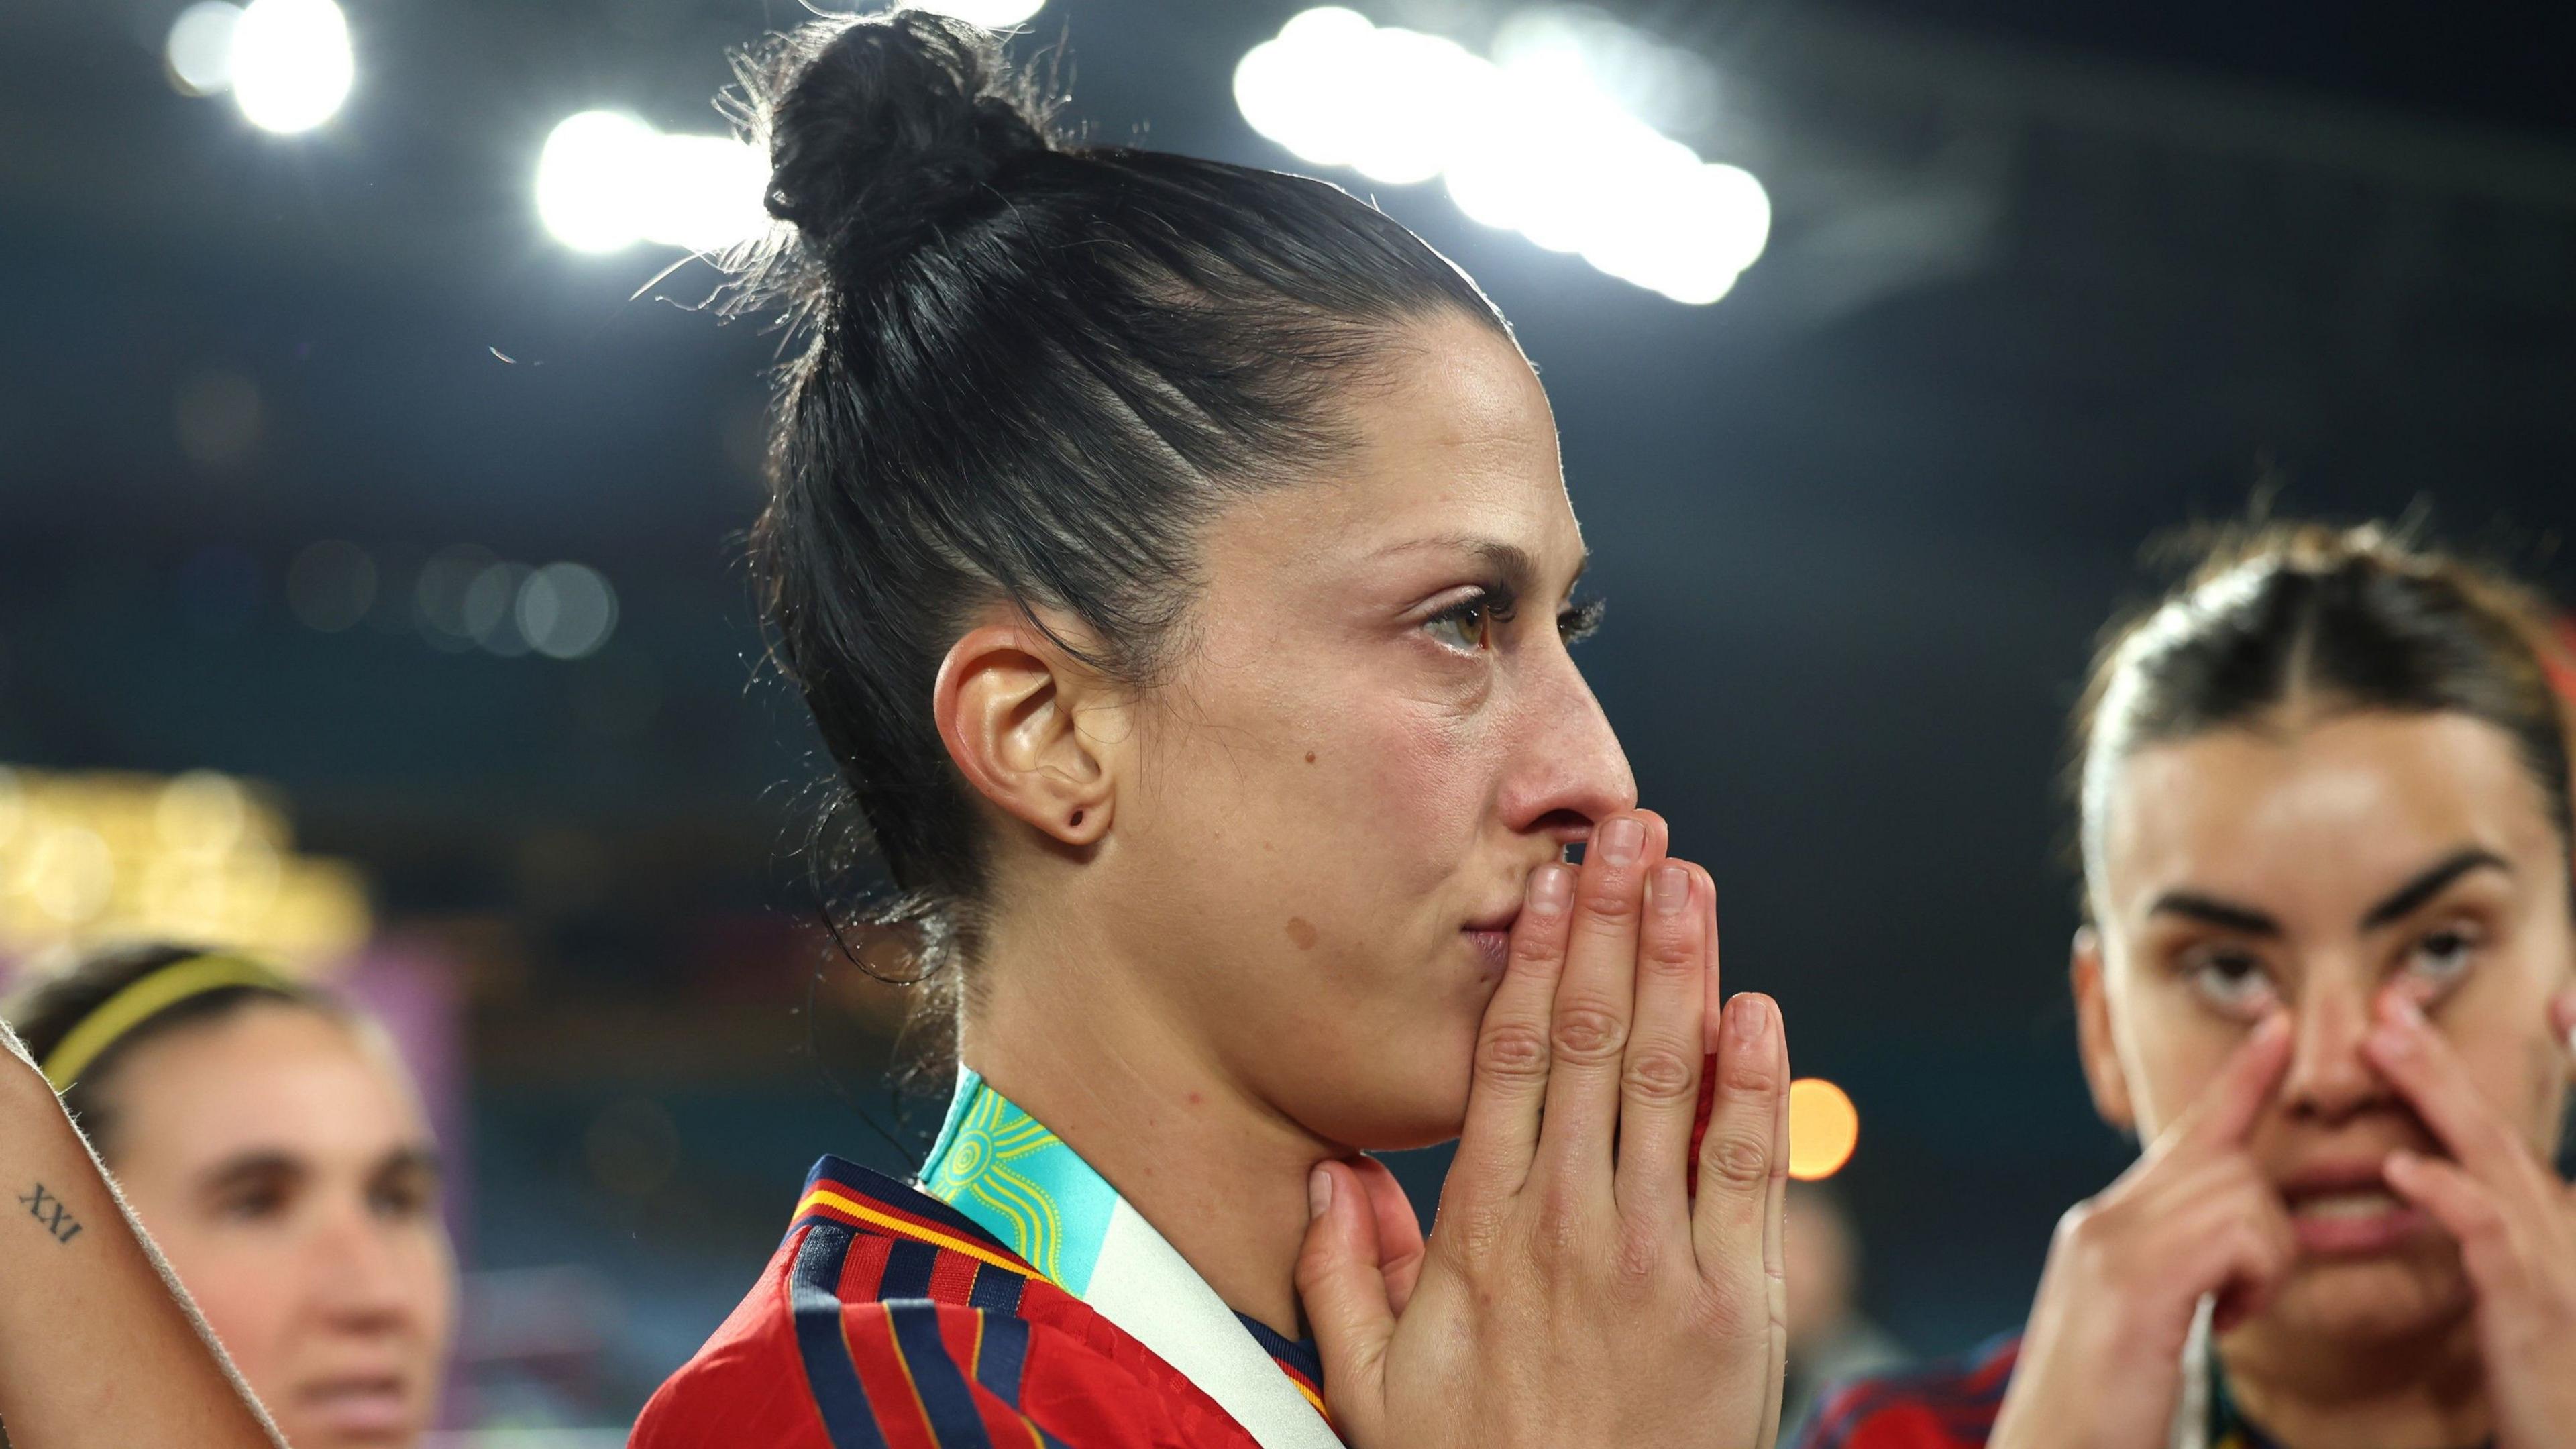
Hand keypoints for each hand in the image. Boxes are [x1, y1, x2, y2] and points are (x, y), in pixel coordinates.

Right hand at [1296, 810, 1790, 1447]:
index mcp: (1483, 1234)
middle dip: (1614, 926)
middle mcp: (1571, 1226)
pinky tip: (1754, 1006)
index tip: (1549, 885)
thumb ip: (1339, 1278)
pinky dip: (1753, 1082)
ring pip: (1670, 1081)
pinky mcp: (1737, 1302)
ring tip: (1688, 878)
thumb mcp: (1373, 1389)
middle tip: (1629, 831)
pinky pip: (1745, 1169)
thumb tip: (1325, 1176)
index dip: (1534, 962)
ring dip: (1682, 969)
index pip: (1511, 1063)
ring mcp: (1659, 1259)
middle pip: (1591, 1042)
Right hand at [1988, 1013, 2296, 1448]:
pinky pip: (2240, 1233)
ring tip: (2222, 1320)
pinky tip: (2220, 1323)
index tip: (2276, 1026)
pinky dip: (2254, 1281)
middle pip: (2227, 1162)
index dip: (2240, 1081)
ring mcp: (2113, 1242)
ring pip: (2245, 1196)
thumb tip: (2229, 1242)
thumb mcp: (2149, 1327)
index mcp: (2107, 1230)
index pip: (2185, 1138)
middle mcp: (2104, 1220)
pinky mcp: (2135, 1274)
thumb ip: (2177, 1268)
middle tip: (2238, 1300)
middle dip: (2266, 1227)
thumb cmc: (2106, 1416)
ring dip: (2263, 1265)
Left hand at [2364, 991, 2575, 1448]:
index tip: (2554, 998)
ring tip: (2384, 1044)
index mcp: (2565, 1221)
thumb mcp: (2527, 1286)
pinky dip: (2447, 1195)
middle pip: (2500, 1127)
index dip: (2573, 1057)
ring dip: (2436, 1096)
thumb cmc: (2547, 1372)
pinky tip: (2403, 1167)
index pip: (2550, 1129)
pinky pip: (2488, 1236)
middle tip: (2391, 1005)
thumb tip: (2438, 1170)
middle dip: (2446, 1060)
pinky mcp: (2532, 1305)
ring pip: (2492, 1160)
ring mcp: (2557, 1263)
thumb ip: (2497, 1225)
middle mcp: (2568, 1228)